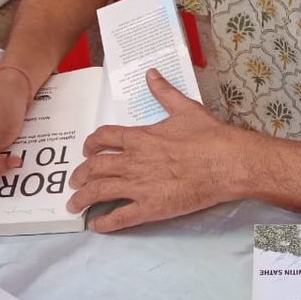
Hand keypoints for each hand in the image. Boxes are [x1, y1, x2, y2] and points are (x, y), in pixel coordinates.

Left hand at [67, 69, 247, 231]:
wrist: (227, 162)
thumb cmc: (209, 136)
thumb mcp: (185, 108)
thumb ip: (164, 92)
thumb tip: (151, 74)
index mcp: (139, 138)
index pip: (103, 138)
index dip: (91, 145)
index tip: (86, 151)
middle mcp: (133, 161)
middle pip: (94, 168)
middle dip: (80, 175)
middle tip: (74, 182)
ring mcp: (139, 186)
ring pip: (99, 192)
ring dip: (82, 199)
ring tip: (74, 205)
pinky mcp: (150, 208)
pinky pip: (119, 217)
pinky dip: (104, 223)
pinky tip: (96, 225)